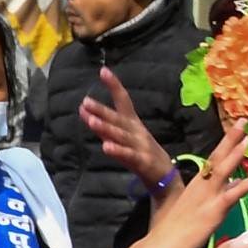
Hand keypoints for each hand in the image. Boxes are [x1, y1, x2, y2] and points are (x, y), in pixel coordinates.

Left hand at [81, 68, 174, 187]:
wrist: (164, 176)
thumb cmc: (141, 153)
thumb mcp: (121, 138)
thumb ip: (102, 125)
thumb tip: (82, 110)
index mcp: (133, 123)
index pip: (123, 100)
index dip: (114, 86)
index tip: (103, 71)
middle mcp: (136, 131)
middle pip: (118, 118)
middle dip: (102, 110)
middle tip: (86, 101)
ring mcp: (140, 145)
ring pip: (121, 135)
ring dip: (106, 128)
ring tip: (91, 121)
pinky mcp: (143, 161)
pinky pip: (128, 155)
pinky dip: (118, 150)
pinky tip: (105, 147)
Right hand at [131, 123, 247, 247]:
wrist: (160, 246)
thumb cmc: (174, 231)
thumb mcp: (194, 208)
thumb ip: (215, 195)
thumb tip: (234, 185)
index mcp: (196, 185)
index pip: (212, 160)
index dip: (225, 143)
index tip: (237, 128)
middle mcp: (201, 186)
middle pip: (217, 158)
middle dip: (230, 139)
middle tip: (243, 120)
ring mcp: (207, 197)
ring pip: (223, 171)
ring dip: (236, 154)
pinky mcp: (212, 211)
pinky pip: (231, 196)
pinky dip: (244, 186)